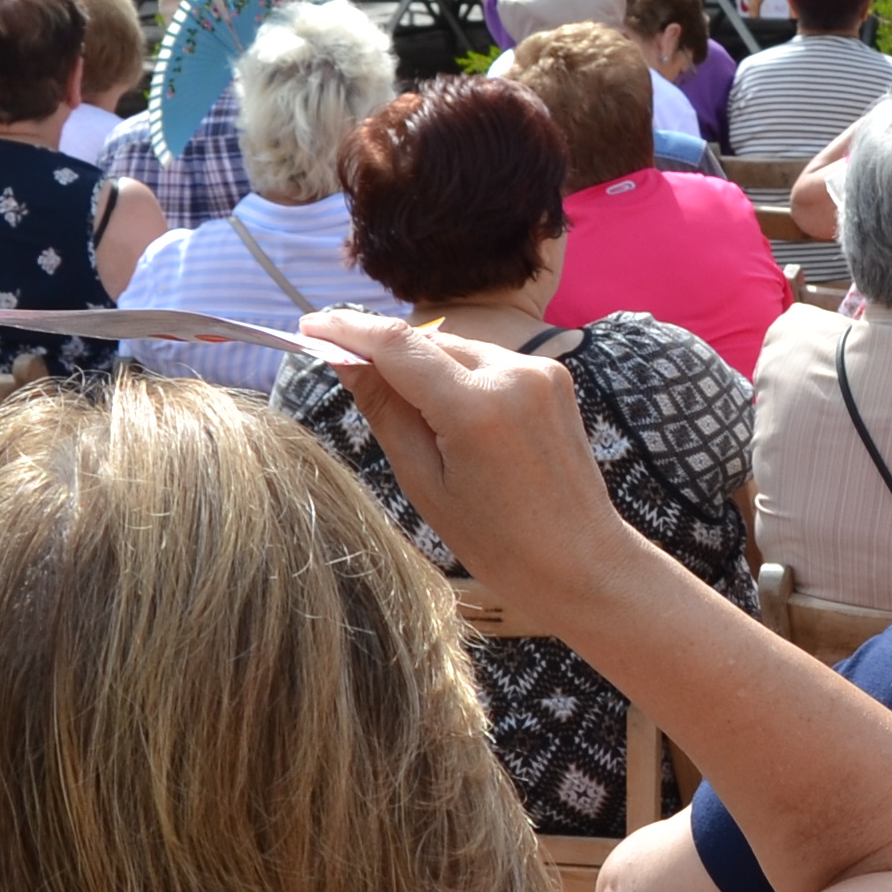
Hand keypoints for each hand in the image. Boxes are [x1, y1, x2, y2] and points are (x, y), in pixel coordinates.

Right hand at [304, 313, 638, 615]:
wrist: (583, 562)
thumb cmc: (500, 543)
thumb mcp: (425, 483)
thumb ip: (385, 412)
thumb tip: (346, 362)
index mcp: (476, 408)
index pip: (396, 344)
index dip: (345, 330)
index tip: (308, 329)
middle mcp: (513, 374)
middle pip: (426, 341)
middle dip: (381, 351)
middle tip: (341, 372)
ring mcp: (540, 372)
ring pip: (457, 348)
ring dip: (423, 366)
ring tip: (411, 418)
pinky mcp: (555, 378)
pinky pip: (489, 362)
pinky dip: (459, 376)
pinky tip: (452, 418)